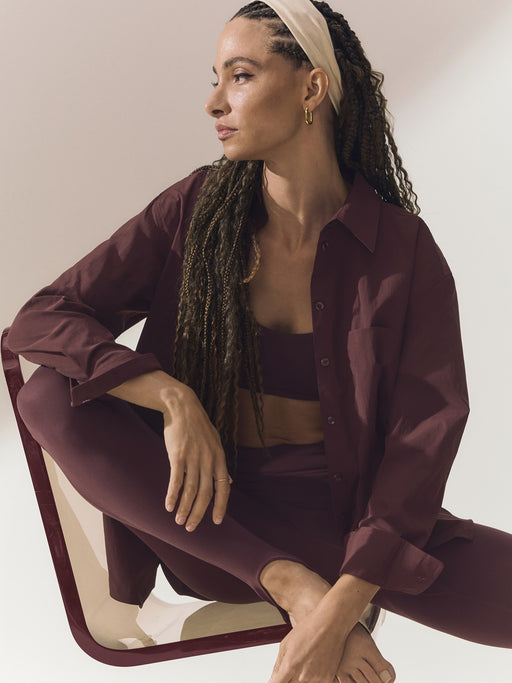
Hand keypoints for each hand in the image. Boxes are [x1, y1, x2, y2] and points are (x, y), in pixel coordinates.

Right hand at [162, 386, 231, 530]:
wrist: (182, 406)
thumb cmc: (198, 426)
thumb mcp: (215, 443)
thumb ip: (221, 464)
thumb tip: (230, 482)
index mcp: (219, 458)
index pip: (223, 488)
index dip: (220, 506)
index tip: (216, 521)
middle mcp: (208, 460)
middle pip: (206, 493)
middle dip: (198, 513)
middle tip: (190, 527)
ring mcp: (193, 457)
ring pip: (191, 490)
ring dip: (184, 508)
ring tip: (178, 521)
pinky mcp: (178, 455)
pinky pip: (176, 480)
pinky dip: (172, 495)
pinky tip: (168, 506)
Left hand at [267, 598, 348, 682]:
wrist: (331, 624)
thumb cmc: (308, 629)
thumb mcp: (286, 644)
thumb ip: (278, 665)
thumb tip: (273, 678)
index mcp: (290, 666)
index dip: (274, 682)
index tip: (275, 680)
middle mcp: (302, 676)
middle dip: (288, 679)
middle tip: (292, 666)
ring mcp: (316, 680)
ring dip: (299, 679)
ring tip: (304, 662)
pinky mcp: (327, 679)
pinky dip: (312, 679)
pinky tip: (313, 666)